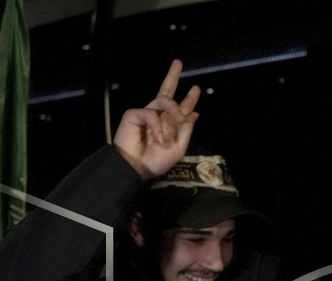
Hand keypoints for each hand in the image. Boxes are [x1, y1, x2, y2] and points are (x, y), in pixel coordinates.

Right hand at [114, 59, 200, 179]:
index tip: (196, 90)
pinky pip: (151, 113)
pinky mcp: (135, 114)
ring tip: (179, 119)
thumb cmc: (156, 161)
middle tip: (178, 62)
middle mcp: (159, 116)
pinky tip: (157, 137)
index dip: (189, 99)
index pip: (181, 108)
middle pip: (166, 92)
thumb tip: (194, 113)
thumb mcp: (177, 148)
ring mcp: (146, 114)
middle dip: (172, 76)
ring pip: (163, 99)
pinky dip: (157, 126)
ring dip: (175, 108)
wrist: (136, 168)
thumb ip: (186, 131)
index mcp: (169, 125)